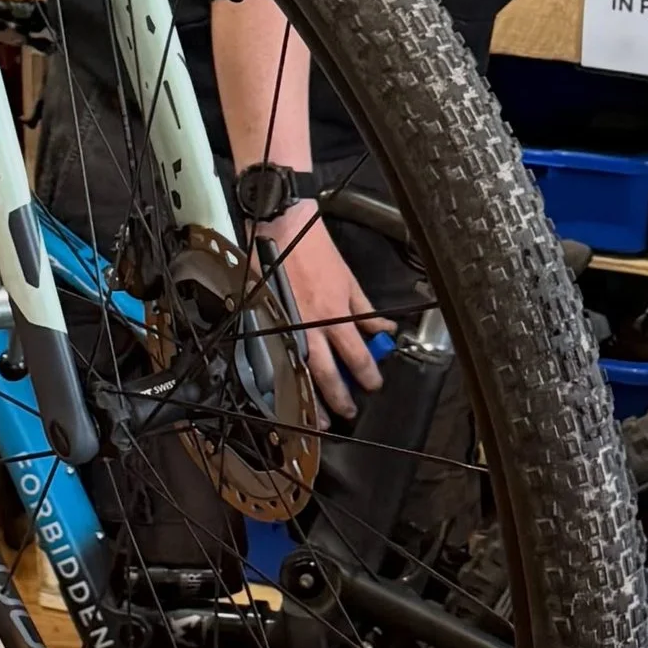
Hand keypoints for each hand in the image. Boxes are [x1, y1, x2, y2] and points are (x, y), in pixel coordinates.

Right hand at [260, 206, 384, 418]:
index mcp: (335, 314)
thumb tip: (383, 328)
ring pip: (300, 372)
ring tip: (318, 418)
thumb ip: (364, 309)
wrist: (278, 229)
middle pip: (328, 373)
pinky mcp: (265, 323)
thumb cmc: (313, 249)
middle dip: (340, 397)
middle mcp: (311, 327)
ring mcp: (285, 327)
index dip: (368, 375)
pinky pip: (276, 358)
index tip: (373, 385)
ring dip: (310, 398)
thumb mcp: (348, 278)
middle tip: (347, 413)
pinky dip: (284, 377)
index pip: (357, 356)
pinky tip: (288, 389)